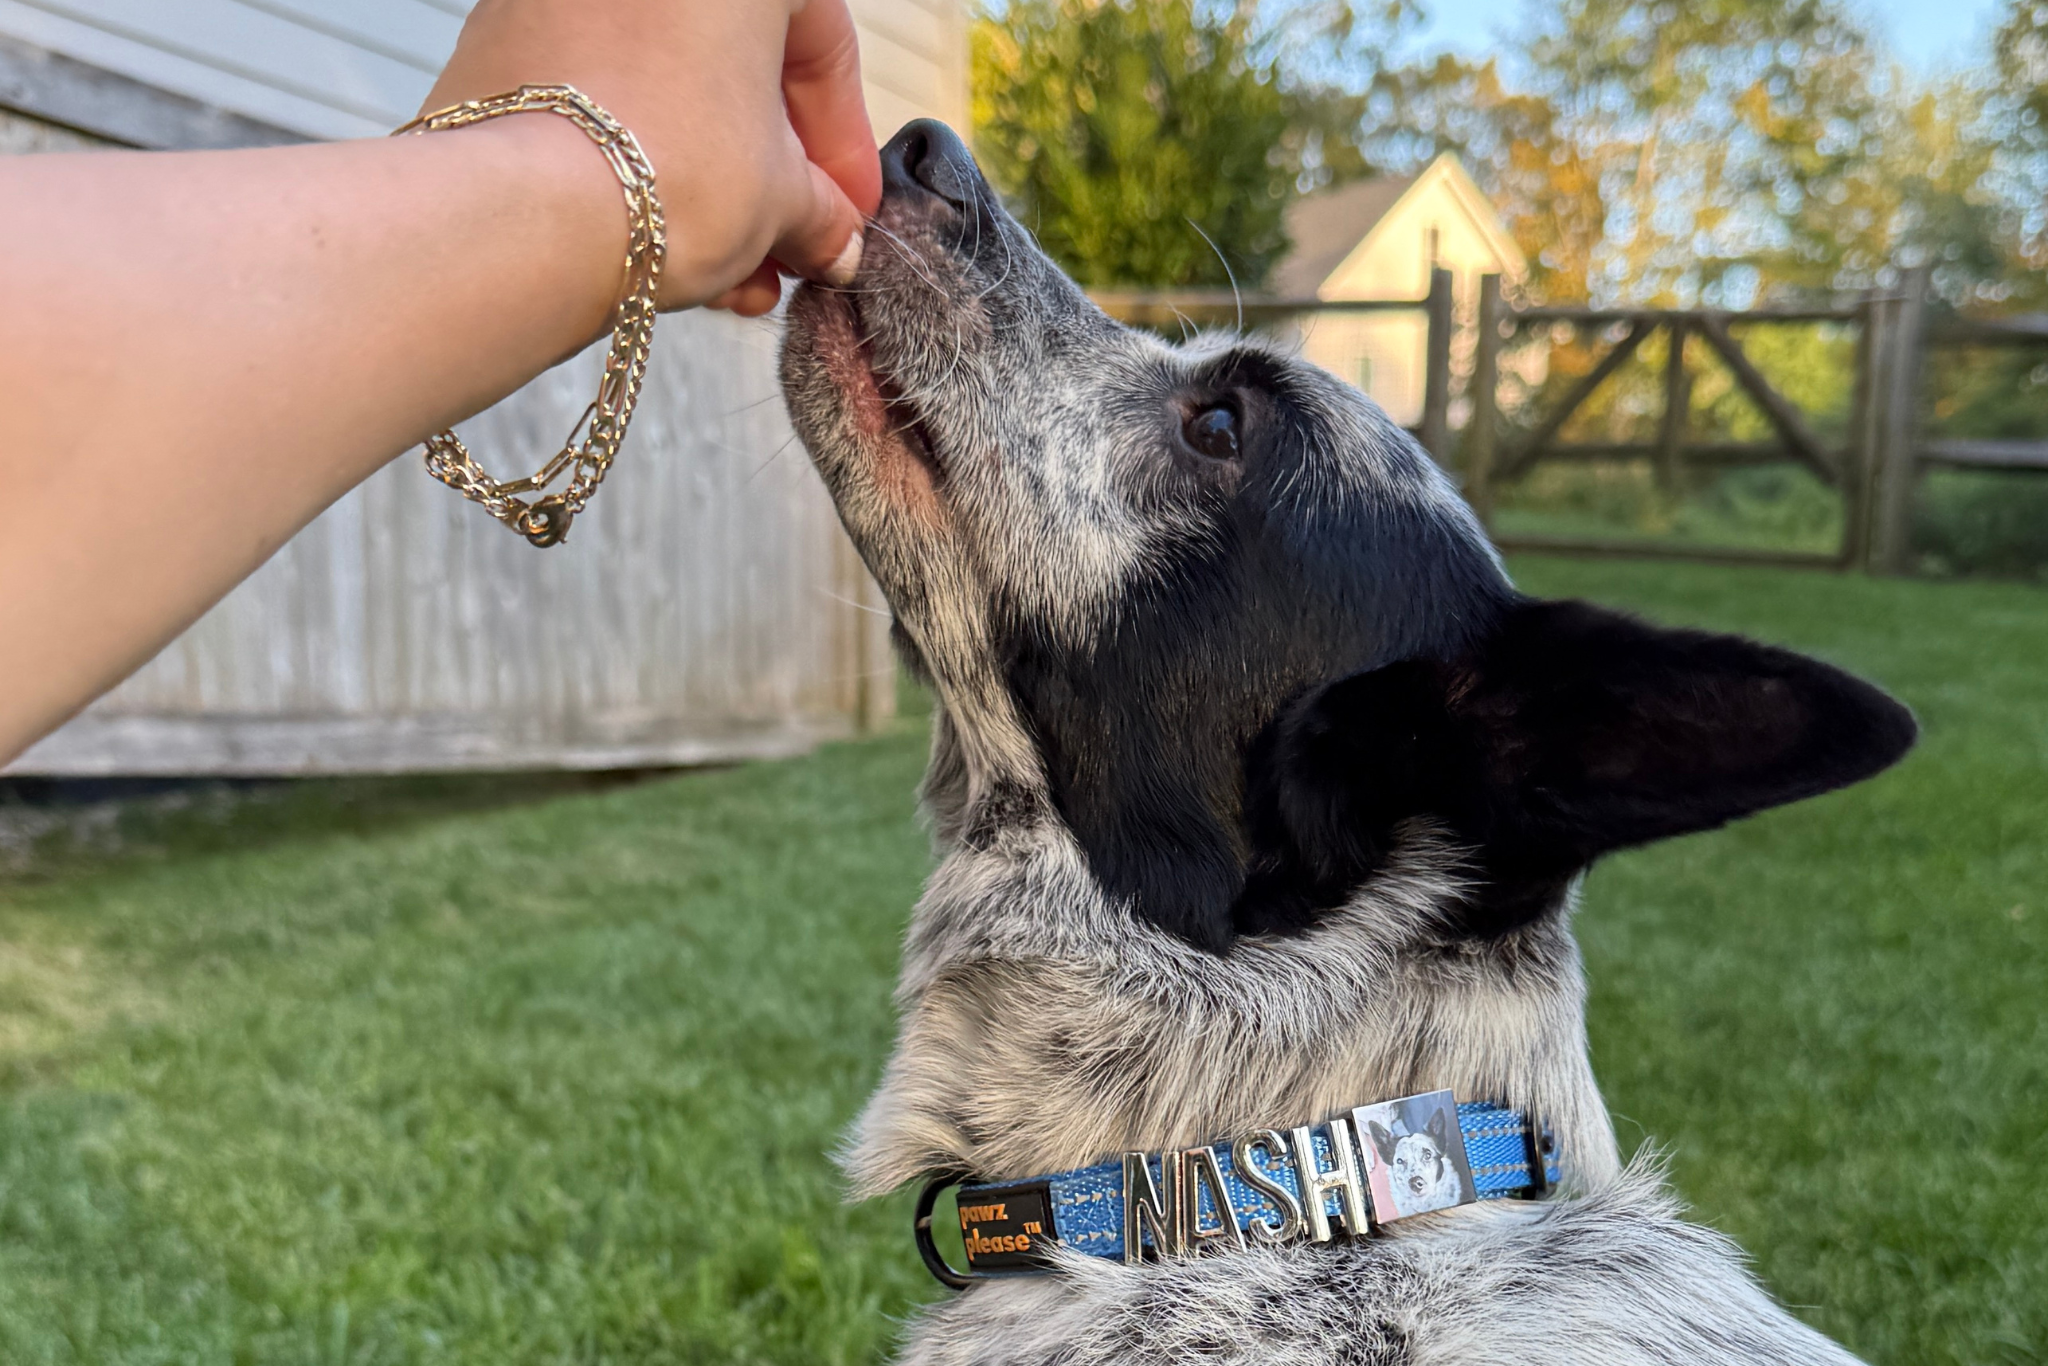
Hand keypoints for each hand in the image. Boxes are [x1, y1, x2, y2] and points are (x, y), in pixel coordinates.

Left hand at [423, 0, 881, 315]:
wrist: (523, 211)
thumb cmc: (665, 171)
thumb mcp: (781, 201)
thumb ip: (819, 211)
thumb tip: (830, 234)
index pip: (819, 37)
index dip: (843, 138)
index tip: (845, 209)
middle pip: (733, 66)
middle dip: (770, 172)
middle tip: (788, 247)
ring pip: (665, 88)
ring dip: (709, 182)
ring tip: (730, 276)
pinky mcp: (501, 42)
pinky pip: (599, 100)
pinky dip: (636, 164)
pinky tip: (659, 247)